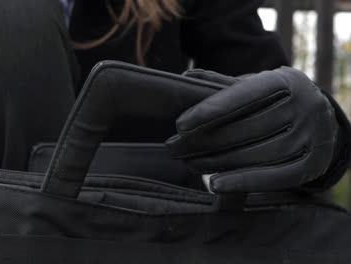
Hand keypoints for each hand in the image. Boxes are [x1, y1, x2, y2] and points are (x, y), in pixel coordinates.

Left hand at [166, 67, 338, 192]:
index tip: (180, 125)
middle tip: (173, 147)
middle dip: (203, 140)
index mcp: (285, 81)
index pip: (242, 95)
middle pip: (245, 128)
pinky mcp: (313, 165)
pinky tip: (214, 184)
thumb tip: (186, 78)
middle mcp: (303, 107)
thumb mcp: (254, 85)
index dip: (209, 111)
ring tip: (188, 163)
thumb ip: (222, 84)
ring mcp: (311, 137)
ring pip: (256, 154)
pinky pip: (274, 178)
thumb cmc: (274, 100)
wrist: (320, 121)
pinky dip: (242, 182)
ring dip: (216, 162)